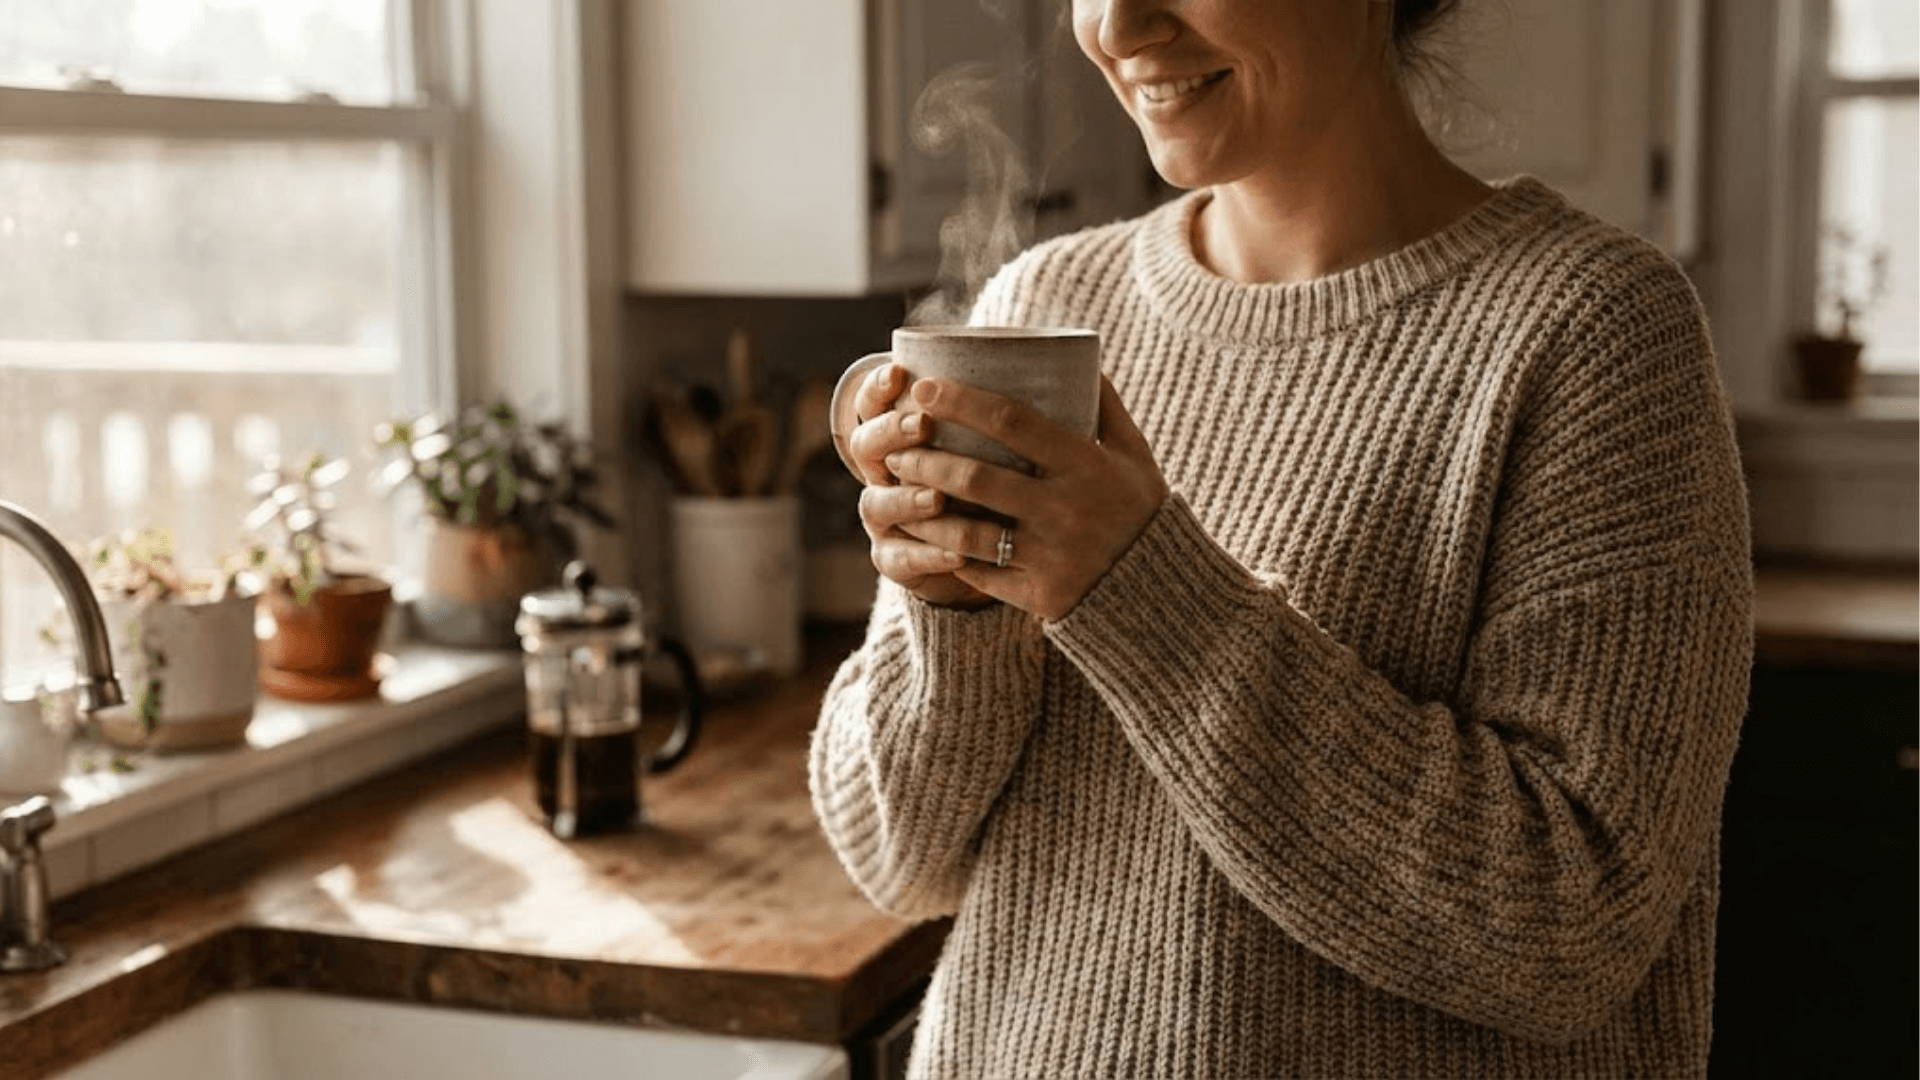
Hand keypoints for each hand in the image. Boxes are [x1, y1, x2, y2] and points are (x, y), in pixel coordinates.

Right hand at [847, 362, 993, 608]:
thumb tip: (1060, 361)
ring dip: (906, 499)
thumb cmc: (1002, 480)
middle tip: (923, 425)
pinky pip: (901, 559)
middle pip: (866, 447)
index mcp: (900, 434)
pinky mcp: (897, 558)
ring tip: (935, 497)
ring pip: (876, 505)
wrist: (982, 548)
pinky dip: (928, 556)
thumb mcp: (1004, 443)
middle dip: (891, 432)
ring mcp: (886, 517)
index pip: (873, 402)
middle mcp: (884, 472)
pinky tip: (957, 556)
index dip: (878, 387)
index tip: (900, 373)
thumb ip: (1013, 412)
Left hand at [884, 376, 1167, 620]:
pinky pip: (979, 573)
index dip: (961, 401)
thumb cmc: (1140, 512)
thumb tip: (1082, 358)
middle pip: (976, 477)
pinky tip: (921, 537)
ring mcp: (1050, 555)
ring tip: (897, 491)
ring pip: (968, 532)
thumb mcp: (1134, 455)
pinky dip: (946, 555)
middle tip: (895, 447)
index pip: (1012, 421)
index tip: (923, 388)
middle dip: (925, 459)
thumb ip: (1106, 408)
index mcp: (1085, 465)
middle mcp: (1065, 509)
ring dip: (924, 511)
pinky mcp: (1038, 594)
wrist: (1163, 592)